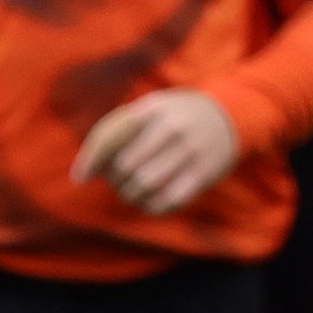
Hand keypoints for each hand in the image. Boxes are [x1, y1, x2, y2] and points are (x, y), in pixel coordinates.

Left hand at [73, 89, 243, 215]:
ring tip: (131, 193)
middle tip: (116, 182)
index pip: (112, 136)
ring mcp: (190, 152)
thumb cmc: (179, 114)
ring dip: (131, 195)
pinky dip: (153, 206)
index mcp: (153, 109)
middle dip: (114, 180)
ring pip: (146, 185)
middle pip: (126, 166)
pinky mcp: (204, 174)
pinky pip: (170, 200)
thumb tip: (85, 168)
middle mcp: (171, 128)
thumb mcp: (154, 106)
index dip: (91, 160)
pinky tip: (149, 203)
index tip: (80, 179)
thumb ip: (120, 127)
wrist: (233, 114)